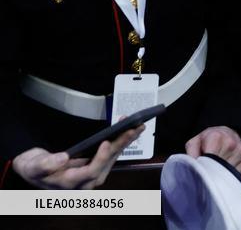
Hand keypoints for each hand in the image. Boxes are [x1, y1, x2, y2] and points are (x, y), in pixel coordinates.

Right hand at [12, 126, 143, 188]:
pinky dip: (120, 141)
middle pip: (107, 163)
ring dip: (125, 141)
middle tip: (134, 128)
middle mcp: (85, 182)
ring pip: (112, 158)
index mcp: (71, 183)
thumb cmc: (33, 167)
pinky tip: (129, 129)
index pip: (91, 172)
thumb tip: (62, 159)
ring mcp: (92, 174)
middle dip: (121, 145)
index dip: (100, 158)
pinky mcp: (95, 165)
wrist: (34, 169)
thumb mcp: (34, 166)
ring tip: (137, 126)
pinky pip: (110, 154)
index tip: (105, 142)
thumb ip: (46, 164)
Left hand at [185, 126, 240, 172]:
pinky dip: (231, 172)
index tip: (203, 167)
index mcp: (216, 137)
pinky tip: (227, 163)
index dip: (204, 166)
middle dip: (212, 169)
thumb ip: (190, 154)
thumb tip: (192, 168)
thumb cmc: (209, 138)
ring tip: (219, 162)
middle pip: (218, 167)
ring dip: (222, 171)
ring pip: (228, 171)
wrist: (226, 132)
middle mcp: (231, 142)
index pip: (209, 160)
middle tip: (210, 163)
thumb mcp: (195, 142)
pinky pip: (237, 172)